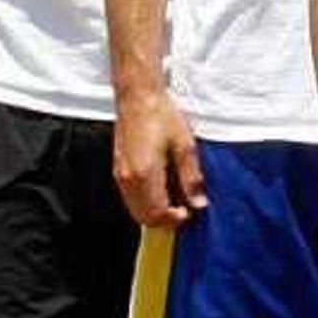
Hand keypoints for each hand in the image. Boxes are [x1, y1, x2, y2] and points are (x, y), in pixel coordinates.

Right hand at [111, 88, 207, 226]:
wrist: (138, 98)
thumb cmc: (161, 116)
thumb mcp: (185, 146)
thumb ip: (191, 178)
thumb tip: (198, 203)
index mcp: (145, 174)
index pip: (157, 213)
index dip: (174, 220)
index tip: (189, 213)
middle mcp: (128, 179)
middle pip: (143, 217)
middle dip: (164, 220)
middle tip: (184, 210)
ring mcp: (120, 174)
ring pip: (134, 209)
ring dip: (154, 212)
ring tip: (175, 200)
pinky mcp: (118, 169)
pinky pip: (129, 197)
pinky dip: (145, 202)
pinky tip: (161, 190)